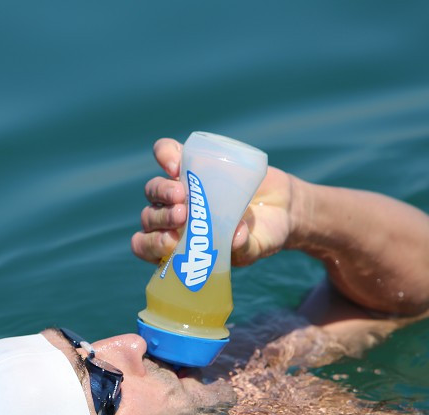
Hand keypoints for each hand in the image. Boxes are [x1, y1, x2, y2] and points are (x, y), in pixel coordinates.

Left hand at [131, 138, 296, 266]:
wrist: (281, 207)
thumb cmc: (261, 236)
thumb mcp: (255, 247)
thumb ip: (243, 248)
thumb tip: (236, 237)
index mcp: (179, 243)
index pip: (147, 246)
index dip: (150, 244)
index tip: (171, 242)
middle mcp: (172, 217)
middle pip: (150, 217)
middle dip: (160, 218)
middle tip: (182, 216)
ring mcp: (181, 188)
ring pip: (154, 189)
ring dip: (162, 191)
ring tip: (182, 193)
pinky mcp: (193, 161)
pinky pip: (167, 153)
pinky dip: (165, 154)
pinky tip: (175, 163)